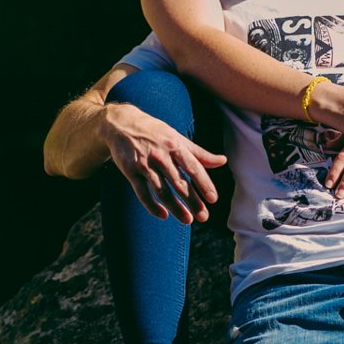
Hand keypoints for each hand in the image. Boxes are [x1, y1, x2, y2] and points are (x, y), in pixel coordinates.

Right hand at [101, 102, 226, 223]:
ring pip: (162, 191)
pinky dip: (152, 206)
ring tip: (187, 220)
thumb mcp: (177, 138)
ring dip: (175, 207)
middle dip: (192, 201)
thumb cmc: (154, 132)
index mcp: (175, 146)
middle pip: (179, 183)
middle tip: (203, 216)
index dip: (204, 184)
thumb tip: (222, 161)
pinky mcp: (131, 171)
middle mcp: (161, 155)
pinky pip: (142, 193)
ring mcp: (145, 164)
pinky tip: (163, 215)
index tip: (213, 199)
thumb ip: (199, 153)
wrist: (121, 123)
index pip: (193, 168)